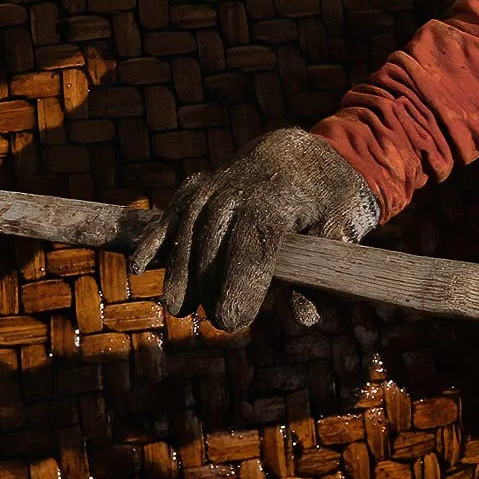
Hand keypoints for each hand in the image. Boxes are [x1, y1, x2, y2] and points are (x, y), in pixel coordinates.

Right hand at [128, 128, 379, 330]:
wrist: (298, 154)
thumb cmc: (323, 199)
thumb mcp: (340, 230)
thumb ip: (322, 272)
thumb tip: (306, 320)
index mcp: (277, 196)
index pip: (253, 240)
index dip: (240, 280)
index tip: (233, 320)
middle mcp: (238, 189)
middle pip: (215, 238)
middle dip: (210, 283)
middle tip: (218, 324)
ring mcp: (212, 187)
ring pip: (188, 229)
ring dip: (180, 270)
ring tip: (179, 308)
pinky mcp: (195, 191)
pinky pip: (172, 214)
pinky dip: (154, 238)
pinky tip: (138, 266)